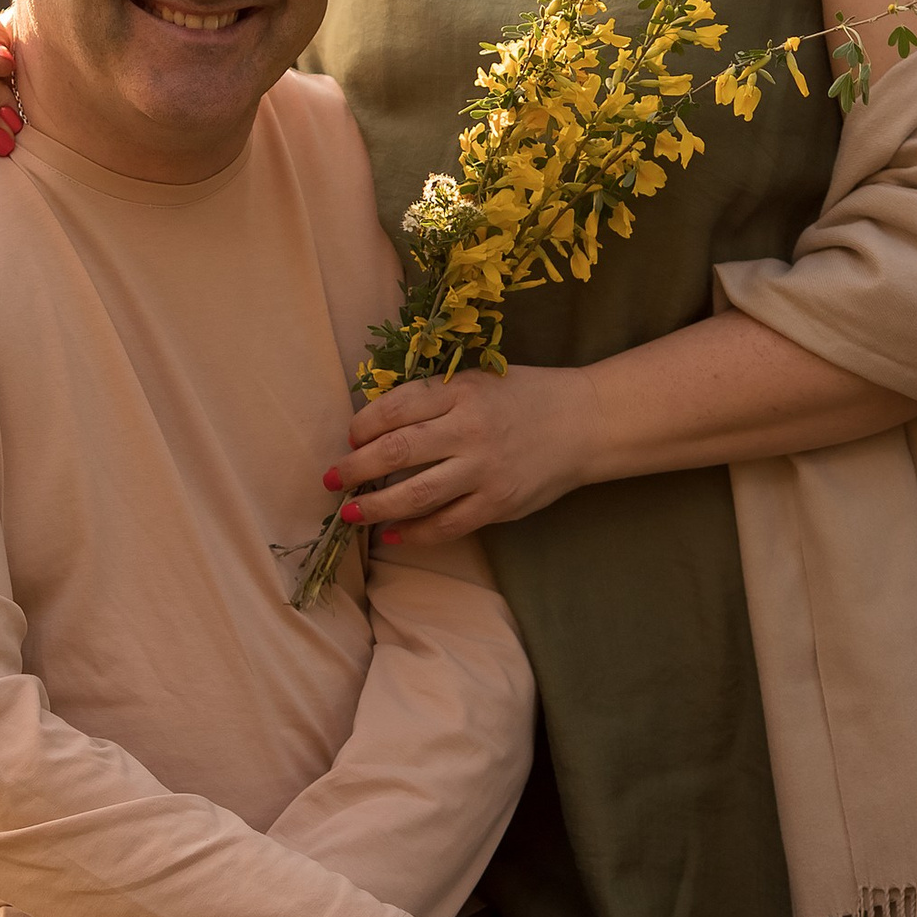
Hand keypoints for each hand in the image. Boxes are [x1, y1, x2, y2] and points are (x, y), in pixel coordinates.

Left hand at [323, 367, 594, 548]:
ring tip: (350, 513)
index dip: (363, 426)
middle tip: (331, 478)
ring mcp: (485, 470)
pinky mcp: (499, 503)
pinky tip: (392, 535)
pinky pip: (447, 525)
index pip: (396, 408)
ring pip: (416, 494)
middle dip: (355, 468)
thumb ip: (434, 398)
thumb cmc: (525, 396)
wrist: (586, 422)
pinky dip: (414, 534)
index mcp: (462, 391)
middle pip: (397, 452)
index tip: (349, 438)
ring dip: (375, 506)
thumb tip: (375, 425)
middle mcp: (470, 429)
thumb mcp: (479, 380)